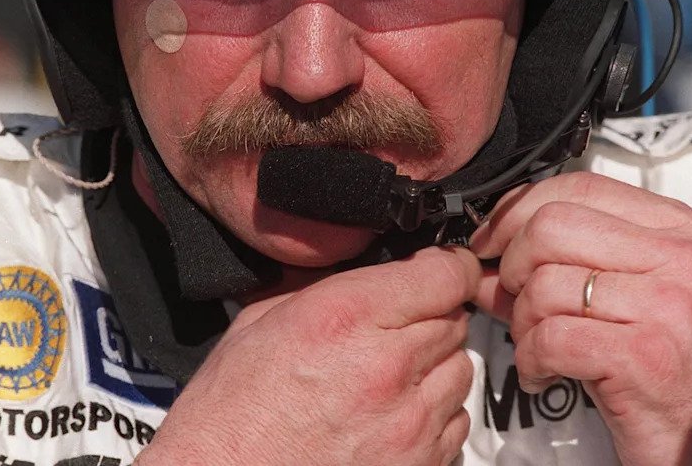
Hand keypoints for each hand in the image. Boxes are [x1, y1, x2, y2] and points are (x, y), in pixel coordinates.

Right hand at [136, 247, 480, 465]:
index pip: (444, 273)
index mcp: (347, 317)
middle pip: (454, 320)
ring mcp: (411, 425)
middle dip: (430, 317)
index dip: (446, 266)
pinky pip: (455, 425)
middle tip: (390, 330)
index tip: (439, 270)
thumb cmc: (230, 414)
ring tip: (385, 379)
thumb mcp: (260, 319)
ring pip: (461, 372)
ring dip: (434, 367)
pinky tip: (390, 418)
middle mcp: (389, 368)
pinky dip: (433, 417)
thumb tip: (364, 271)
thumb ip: (326, 287)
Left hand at [470, 171, 691, 464]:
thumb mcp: (633, 297)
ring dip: (520, 322)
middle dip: (512, 265)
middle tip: (512, 299)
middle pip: (550, 226)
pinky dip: (530, 361)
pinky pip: (548, 338)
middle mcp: (682, 258)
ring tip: (537, 346)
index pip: (579, 186)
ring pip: (542, 284)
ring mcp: (668, 305)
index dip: (518, 210)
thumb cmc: (674, 369)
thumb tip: (484, 250)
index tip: (490, 238)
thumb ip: (566, 261)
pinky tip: (544, 374)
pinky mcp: (646, 357)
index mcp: (681, 231)